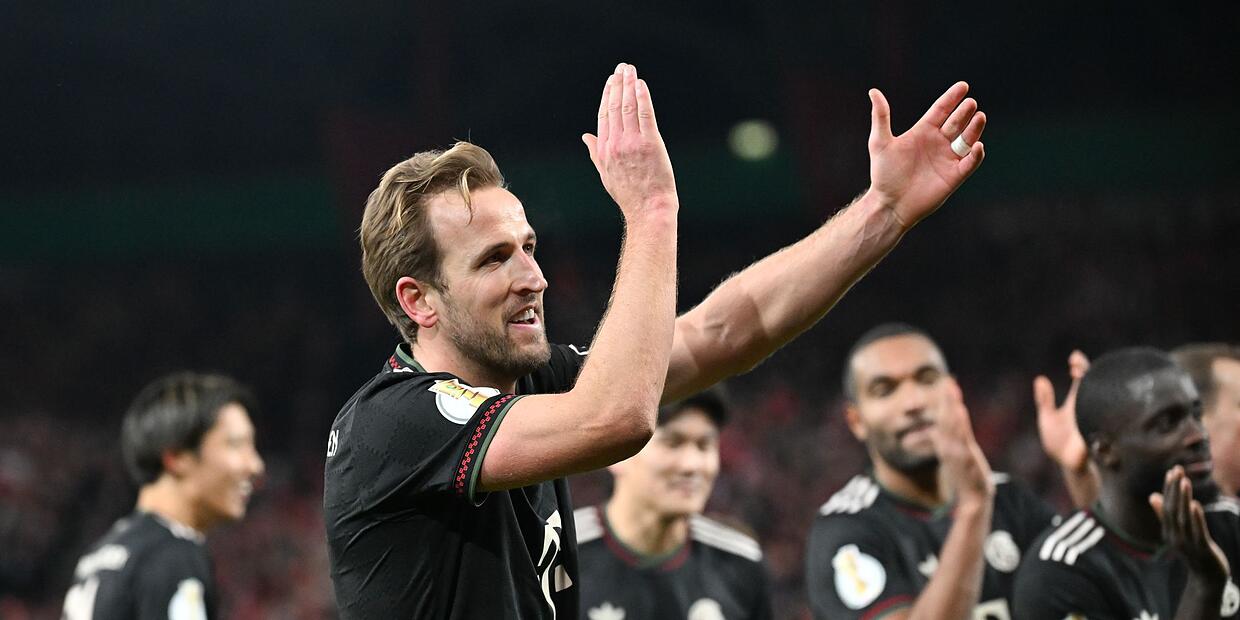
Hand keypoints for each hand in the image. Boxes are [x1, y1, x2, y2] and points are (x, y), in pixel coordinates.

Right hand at [582, 63, 677, 218]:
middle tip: (621, 68)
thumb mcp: (606, 174)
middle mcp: (616, 144)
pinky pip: (645, 114)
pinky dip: (642, 97)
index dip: (607, 95)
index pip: (603, 115)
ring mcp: (633, 143)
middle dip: (617, 84)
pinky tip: (641, 84)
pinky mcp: (651, 143)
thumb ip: (595, 152)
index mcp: (604, 150)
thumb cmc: (630, 194)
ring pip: (628, 107)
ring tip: (630, 70)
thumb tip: (586, 136)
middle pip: (614, 106)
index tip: (611, 81)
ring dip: (629, 85)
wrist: (649, 208)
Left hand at [866, 82, 986, 228]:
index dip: (952, 98)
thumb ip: (881, 117)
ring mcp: (947, 159)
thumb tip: (874, 91)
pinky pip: (970, 163)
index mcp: (922, 132)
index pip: (941, 110)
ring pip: (967, 139)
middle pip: (956, 122)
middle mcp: (938, 143)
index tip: (963, 86)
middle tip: (970, 103)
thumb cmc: (883, 174)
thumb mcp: (880, 142)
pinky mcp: (954, 176)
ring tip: (979, 117)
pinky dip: (976, 154)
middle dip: (964, 112)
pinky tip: (978, 145)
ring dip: (974, 128)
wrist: (889, 203)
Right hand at [933, 378, 994, 506]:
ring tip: (951, 389)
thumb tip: (938, 434)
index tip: (948, 382)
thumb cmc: (965, 479)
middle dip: (947, 399)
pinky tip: (960, 410)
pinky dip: (959, 423)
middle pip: (946, 417)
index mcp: (948, 443)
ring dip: (951, 406)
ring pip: (952, 424)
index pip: (946, 417)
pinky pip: (960, 437)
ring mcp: (956, 451)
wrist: (973, 499)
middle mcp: (950, 445)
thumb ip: (946, 444)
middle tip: (947, 380)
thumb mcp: (954, 458)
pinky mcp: (964, 458)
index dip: (946, 400)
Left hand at [1034, 350, 1089, 471]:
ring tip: (1081, 376)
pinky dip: (1097, 416)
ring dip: (1094, 390)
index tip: (1073, 358)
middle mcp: (1088, 407)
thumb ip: (1044, 400)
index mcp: (1077, 401)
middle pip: (1095, 384)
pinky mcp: (1096, 437)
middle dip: (1088, 374)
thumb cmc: (1058, 439)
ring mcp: (1094, 421)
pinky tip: (1091, 405)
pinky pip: (1101, 426)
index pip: (1083, 378)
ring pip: (1101, 401)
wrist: (1066, 464)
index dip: (1080, 366)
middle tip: (1077, 367)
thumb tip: (1040, 379)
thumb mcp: (1048, 417)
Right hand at [1150, 466, 1229, 584]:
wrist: (1207, 577)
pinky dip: (1196, 518)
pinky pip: (1197, 532)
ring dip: (1184, 499)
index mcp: (1168, 531)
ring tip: (1185, 482)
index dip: (1169, 489)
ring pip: (1183, 519)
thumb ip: (1165, 515)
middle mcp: (1174, 537)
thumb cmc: (1193, 552)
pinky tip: (1196, 505)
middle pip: (1173, 510)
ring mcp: (1187, 544)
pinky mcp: (1202, 549)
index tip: (1172, 472)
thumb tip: (1153, 496)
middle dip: (1175, 490)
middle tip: (1177, 470)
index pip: (1166, 506)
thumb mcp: (1178, 533)